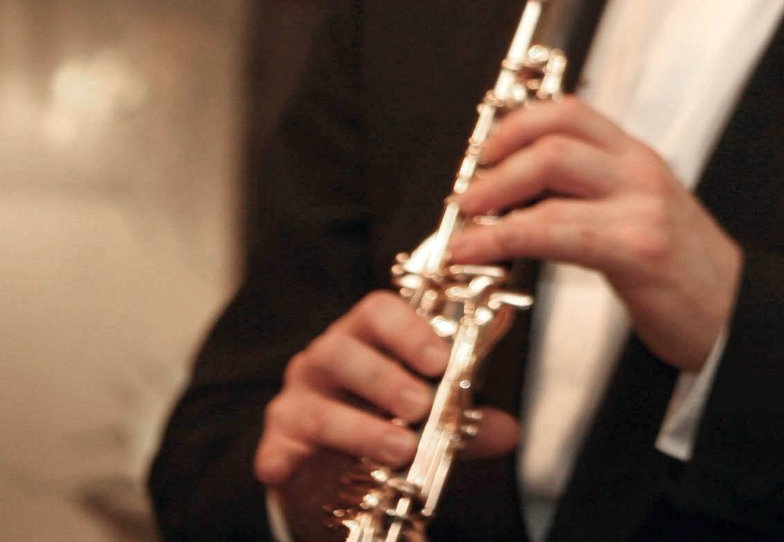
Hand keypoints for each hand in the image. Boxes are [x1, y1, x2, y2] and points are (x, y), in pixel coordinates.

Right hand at [254, 291, 520, 525]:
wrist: (333, 472)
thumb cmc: (385, 423)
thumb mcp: (431, 420)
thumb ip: (465, 421)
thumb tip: (508, 430)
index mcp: (365, 338)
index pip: (379, 310)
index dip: (409, 329)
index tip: (440, 359)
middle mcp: (325, 361)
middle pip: (342, 350)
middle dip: (385, 378)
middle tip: (420, 405)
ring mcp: (296, 401)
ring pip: (316, 404)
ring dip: (360, 427)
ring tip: (398, 448)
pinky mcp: (275, 444)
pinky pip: (276, 448)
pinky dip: (284, 458)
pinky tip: (300, 469)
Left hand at [449, 96, 744, 373]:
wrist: (737, 316)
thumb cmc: (686, 274)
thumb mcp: (643, 214)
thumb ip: (595, 195)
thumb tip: (521, 195)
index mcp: (638, 159)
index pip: (571, 112)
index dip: (517, 124)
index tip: (485, 152)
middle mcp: (640, 172)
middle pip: (554, 138)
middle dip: (495, 162)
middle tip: (466, 196)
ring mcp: (641, 206)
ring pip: (551, 171)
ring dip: (493, 196)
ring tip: (463, 226)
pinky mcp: (636, 248)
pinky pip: (556, 230)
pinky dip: (504, 238)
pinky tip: (480, 252)